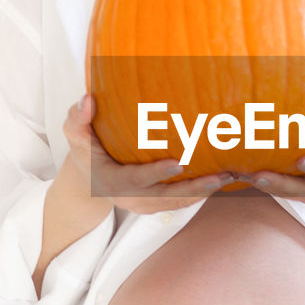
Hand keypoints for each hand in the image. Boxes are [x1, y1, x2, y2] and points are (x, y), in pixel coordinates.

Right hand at [63, 95, 233, 215]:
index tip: (180, 163)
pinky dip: (202, 193)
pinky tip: (223, 179)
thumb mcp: (74, 134)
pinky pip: (181, 202)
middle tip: (220, 177)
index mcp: (112, 181)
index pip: (137, 178)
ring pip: (178, 202)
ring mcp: (145, 205)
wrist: (88, 178)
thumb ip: (78, 118)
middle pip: (166, 197)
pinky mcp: (156, 205)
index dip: (157, 172)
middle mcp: (131, 198)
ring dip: (204, 191)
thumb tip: (88, 99)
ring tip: (230, 176)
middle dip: (194, 188)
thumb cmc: (84, 149)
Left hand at [238, 77, 304, 206]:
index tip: (303, 159)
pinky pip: (276, 187)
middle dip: (280, 185)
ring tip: (238, 173)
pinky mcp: (297, 188)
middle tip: (257, 175)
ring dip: (262, 185)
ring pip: (284, 192)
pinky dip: (257, 181)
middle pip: (302, 191)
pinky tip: (234, 169)